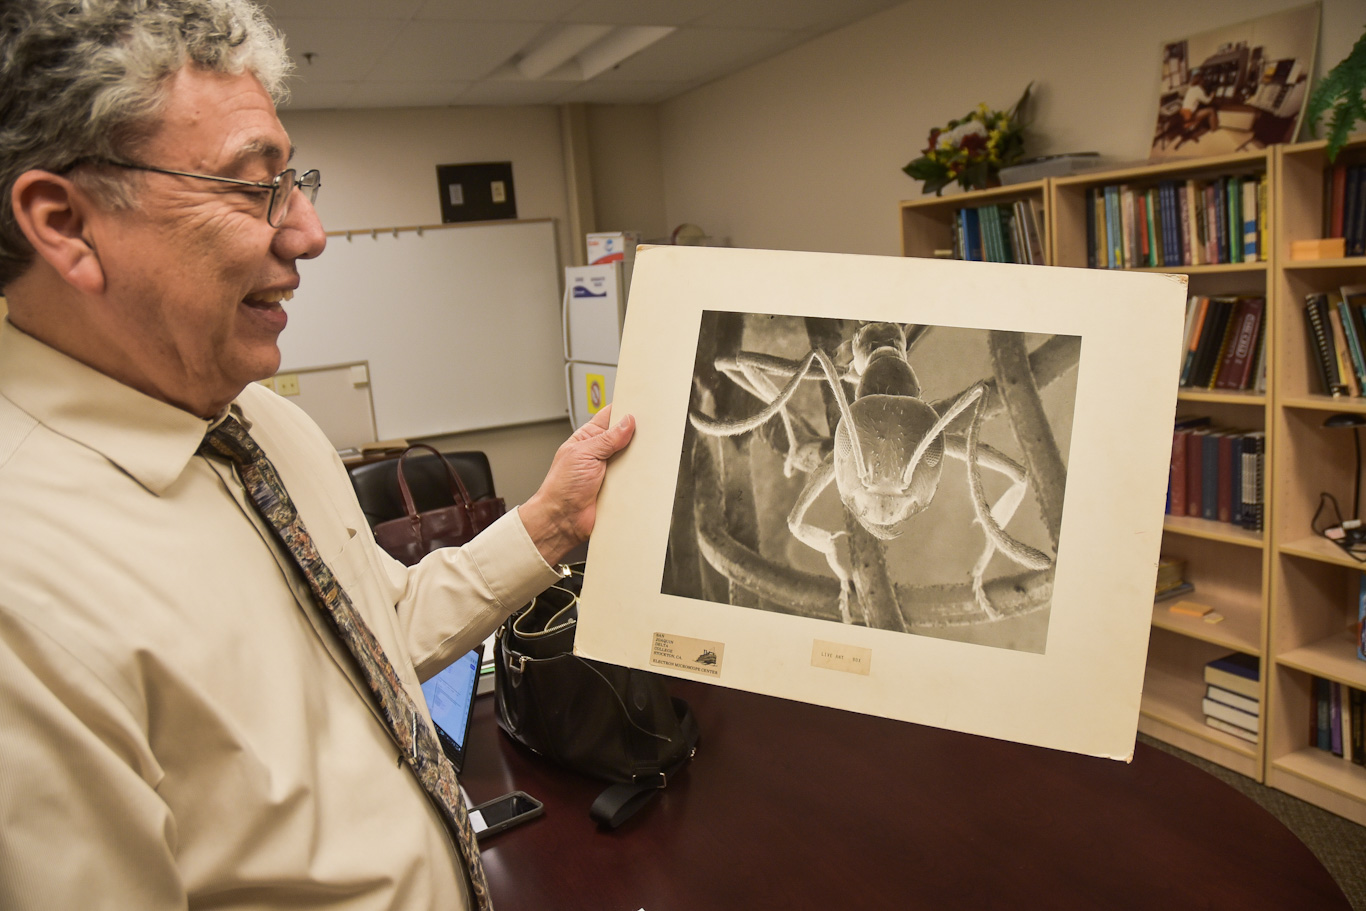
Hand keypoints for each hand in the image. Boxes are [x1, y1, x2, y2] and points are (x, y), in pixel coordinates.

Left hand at [520, 406, 634, 564]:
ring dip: (639, 459)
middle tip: (648, 432)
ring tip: (643, 456)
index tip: (639, 405)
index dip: (624, 409)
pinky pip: (637, 480)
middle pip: (627, 437)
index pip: (610, 417)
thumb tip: (627, 422)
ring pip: (635, 459)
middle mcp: (602, 454)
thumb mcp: (583, 453)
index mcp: (589, 439)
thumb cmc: (561, 488)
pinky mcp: (621, 489)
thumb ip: (606, 438)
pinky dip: (642, 478)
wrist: (563, 520)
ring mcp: (612, 472)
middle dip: (637, 435)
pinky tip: (644, 475)